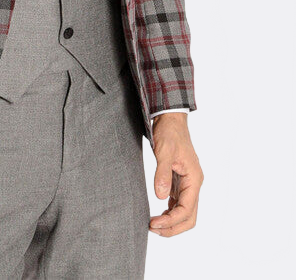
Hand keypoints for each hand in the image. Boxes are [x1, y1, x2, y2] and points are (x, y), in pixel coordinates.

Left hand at [149, 112, 203, 236]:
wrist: (170, 118)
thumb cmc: (169, 132)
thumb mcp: (164, 151)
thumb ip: (162, 174)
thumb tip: (160, 197)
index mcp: (194, 179)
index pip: (186, 209)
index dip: (171, 220)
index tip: (153, 223)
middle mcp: (193, 183)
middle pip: (189, 216)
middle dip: (173, 227)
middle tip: (153, 228)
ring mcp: (187, 183)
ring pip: (184, 211)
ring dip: (171, 221)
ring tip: (153, 224)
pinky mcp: (179, 180)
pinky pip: (178, 202)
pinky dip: (170, 212)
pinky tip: (158, 213)